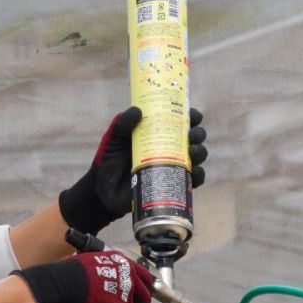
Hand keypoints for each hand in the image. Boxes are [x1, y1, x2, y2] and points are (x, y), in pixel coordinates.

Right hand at [13, 250, 153, 302]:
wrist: (59, 286)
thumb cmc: (65, 275)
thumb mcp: (91, 265)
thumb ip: (104, 272)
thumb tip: (104, 284)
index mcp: (122, 262)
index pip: (145, 277)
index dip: (145, 291)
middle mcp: (129, 276)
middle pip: (145, 300)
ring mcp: (125, 294)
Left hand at [59, 106, 207, 235]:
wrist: (102, 191)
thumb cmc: (108, 161)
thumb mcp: (113, 139)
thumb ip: (122, 124)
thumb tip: (138, 110)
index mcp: (156, 133)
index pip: (179, 121)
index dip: (191, 116)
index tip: (194, 116)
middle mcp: (168, 148)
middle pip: (192, 137)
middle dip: (198, 134)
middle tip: (191, 136)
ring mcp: (171, 166)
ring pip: (196, 157)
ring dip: (200, 152)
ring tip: (192, 152)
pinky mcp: (171, 184)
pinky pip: (192, 180)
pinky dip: (198, 176)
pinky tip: (194, 173)